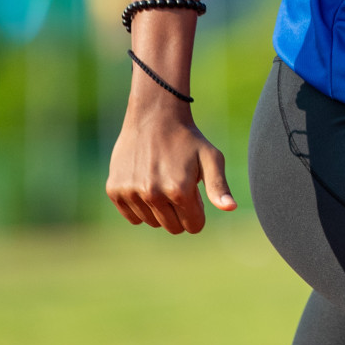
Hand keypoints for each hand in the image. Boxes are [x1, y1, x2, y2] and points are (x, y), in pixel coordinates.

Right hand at [106, 104, 235, 234]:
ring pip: (152, 223)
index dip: (198, 212)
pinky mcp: (114, 190)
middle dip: (180, 213)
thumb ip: (219, 186)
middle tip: (179, 187)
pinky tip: (146, 186)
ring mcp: (131, 192)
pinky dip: (141, 208)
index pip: (193, 225)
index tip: (195, 195)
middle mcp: (152, 193)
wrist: (154, 117)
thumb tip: (230, 208)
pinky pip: (132, 217)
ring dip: (160, 210)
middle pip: (173, 227)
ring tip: (162, 182)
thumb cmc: (187, 139)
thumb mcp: (211, 158)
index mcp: (179, 189)